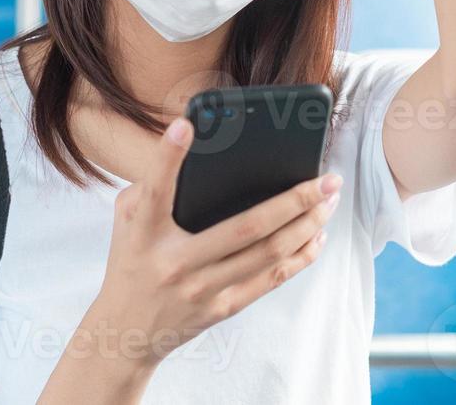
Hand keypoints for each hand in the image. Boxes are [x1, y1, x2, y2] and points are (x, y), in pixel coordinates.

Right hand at [82, 118, 340, 370]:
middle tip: (326, 178)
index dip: (168, 156)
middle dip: (294, 200)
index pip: (156, 189)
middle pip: (245, 228)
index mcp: (144, 232)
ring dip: (307, 226)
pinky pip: (270, 279)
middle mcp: (175, 262)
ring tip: (330, 201)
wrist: (125, 331)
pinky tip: (316, 236)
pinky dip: (299, 257)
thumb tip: (191, 144)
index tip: (187, 124)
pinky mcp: (221, 308)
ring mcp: (202, 289)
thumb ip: (151, 185)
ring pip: (268, 254)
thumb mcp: (126, 220)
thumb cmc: (131, 261)